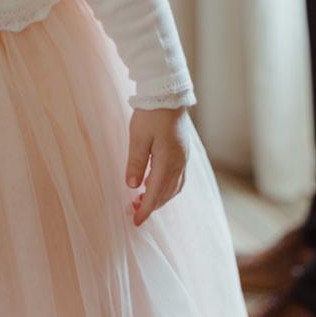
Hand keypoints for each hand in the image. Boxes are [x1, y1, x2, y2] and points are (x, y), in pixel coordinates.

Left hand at [125, 106, 189, 225]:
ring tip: (140, 200)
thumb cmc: (150, 114)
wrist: (168, 95)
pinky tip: (153, 185)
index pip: (155, 193)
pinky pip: (176, 178)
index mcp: (168, 162)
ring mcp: (183, 158)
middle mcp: (179, 163)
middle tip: (133, 212)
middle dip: (151, 205)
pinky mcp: (182, 152)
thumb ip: (136, 163)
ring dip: (158, 197)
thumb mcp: (138, 138)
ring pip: (173, 187)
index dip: (145, 209)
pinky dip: (165, 187)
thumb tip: (132, 186)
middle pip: (166, 193)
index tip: (135, 221)